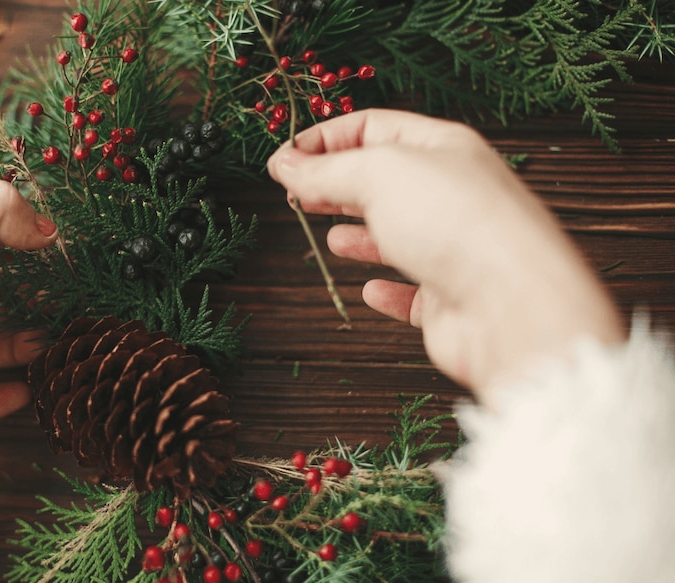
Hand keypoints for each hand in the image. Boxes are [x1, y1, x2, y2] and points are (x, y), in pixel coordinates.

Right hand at [267, 109, 621, 393]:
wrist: (512, 304)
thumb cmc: (458, 225)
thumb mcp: (378, 175)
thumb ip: (326, 170)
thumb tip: (285, 164)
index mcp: (442, 148)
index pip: (374, 128)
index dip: (325, 139)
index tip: (284, 159)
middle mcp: (452, 193)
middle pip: (384, 180)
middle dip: (337, 184)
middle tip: (296, 194)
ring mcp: (454, 247)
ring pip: (399, 234)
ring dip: (362, 234)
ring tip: (331, 235)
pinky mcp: (451, 299)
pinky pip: (414, 291)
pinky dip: (388, 290)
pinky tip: (370, 290)